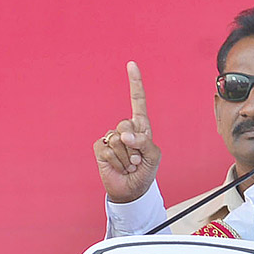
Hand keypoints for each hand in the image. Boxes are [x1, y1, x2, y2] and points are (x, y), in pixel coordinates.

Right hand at [94, 61, 160, 202]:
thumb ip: (143, 142)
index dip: (135, 83)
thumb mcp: (153, 156)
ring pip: (118, 140)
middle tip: (138, 159)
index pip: (137, 101)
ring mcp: (111, 138)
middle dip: (135, 146)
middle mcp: (125, 129)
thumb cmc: (145, 171)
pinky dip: (116, 161)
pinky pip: (108, 150)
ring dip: (127, 157)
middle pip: (125, 125)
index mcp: (141, 127)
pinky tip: (119, 166)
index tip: (131, 64)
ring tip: (130, 164)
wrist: (131, 189)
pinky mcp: (101, 148)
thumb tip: (124, 136)